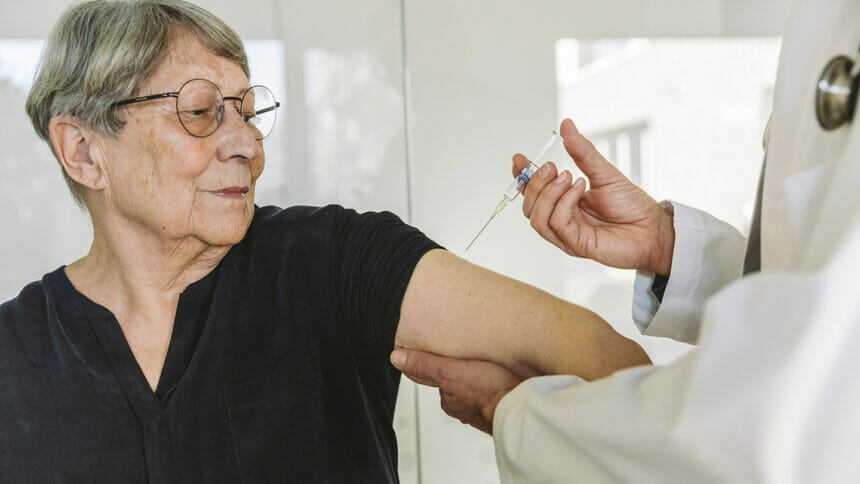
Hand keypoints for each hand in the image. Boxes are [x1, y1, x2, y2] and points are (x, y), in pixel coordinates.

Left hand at [390, 348, 521, 434]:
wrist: (520, 408)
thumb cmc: (488, 392)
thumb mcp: (450, 370)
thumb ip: (425, 364)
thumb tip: (397, 358)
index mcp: (450, 401)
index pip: (443, 379)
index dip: (449, 364)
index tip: (456, 355)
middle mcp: (466, 409)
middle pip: (461, 385)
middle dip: (468, 373)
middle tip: (476, 358)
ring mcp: (486, 410)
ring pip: (480, 391)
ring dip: (485, 381)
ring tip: (493, 367)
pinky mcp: (505, 407)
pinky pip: (498, 394)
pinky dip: (500, 386)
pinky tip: (507, 379)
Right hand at [514, 119, 674, 274]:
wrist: (653, 228)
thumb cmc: (632, 206)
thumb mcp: (604, 172)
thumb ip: (582, 152)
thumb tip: (567, 126)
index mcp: (564, 204)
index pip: (532, 193)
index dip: (522, 177)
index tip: (520, 159)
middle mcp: (561, 220)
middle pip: (528, 206)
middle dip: (535, 183)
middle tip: (554, 167)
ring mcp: (566, 235)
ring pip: (536, 218)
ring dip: (549, 193)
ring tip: (569, 176)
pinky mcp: (576, 245)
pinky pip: (557, 223)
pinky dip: (564, 203)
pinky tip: (580, 189)